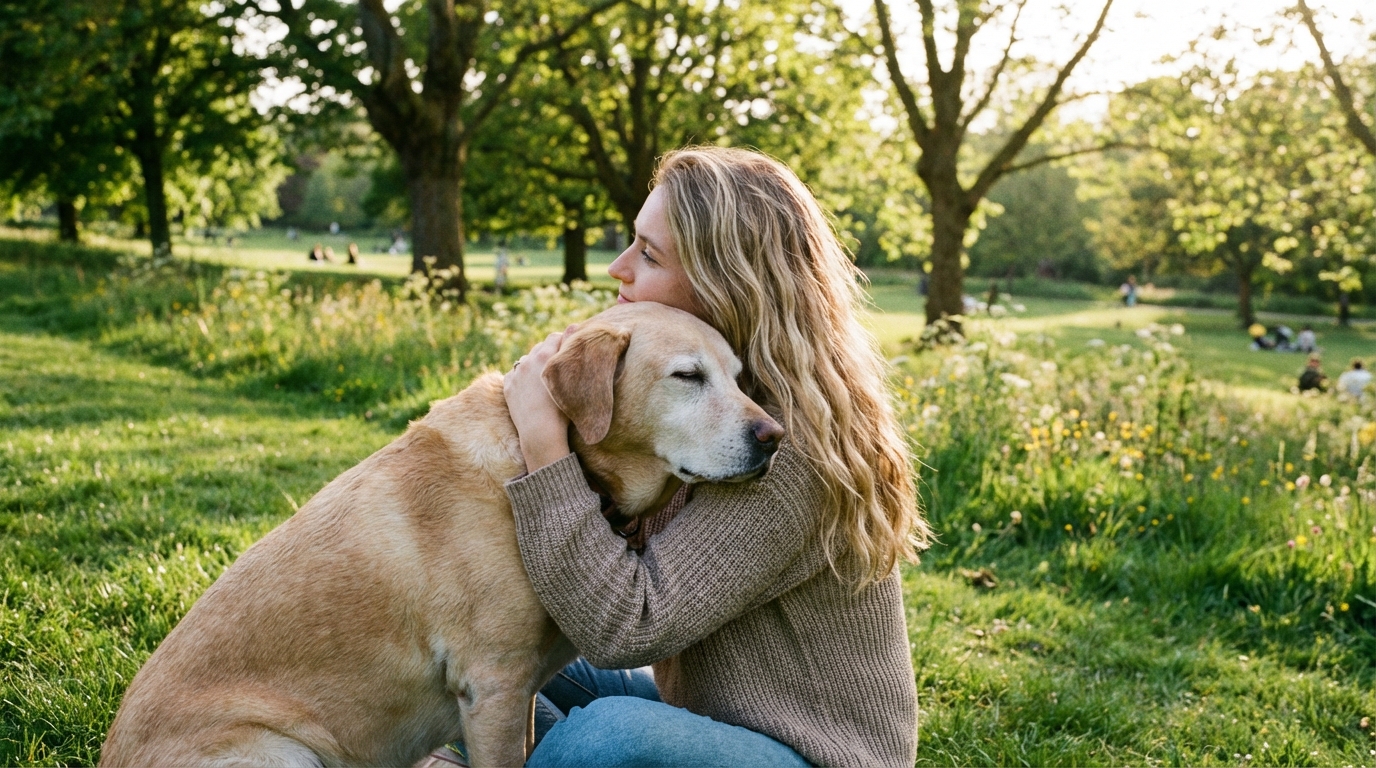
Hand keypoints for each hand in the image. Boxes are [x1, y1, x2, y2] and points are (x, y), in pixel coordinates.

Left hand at [504, 328, 575, 472]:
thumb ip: (570, 348)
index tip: (570, 353)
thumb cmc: (564, 406)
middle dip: (549, 353)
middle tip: (558, 367)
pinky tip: (531, 389)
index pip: (556, 336)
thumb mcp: (571, 377)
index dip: (564, 343)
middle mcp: (527, 360)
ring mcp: (515, 373)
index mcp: (544, 354)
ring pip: (527, 360)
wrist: (540, 432)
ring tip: (544, 380)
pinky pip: (515, 374)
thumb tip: (573, 325)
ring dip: (534, 365)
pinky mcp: (508, 386)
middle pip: (540, 347)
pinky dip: (522, 377)